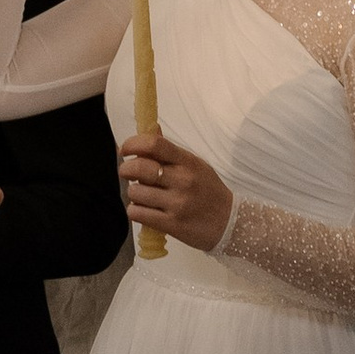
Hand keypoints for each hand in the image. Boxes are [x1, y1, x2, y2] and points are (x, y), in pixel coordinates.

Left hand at [119, 131, 231, 254]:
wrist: (229, 223)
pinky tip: (144, 210)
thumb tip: (151, 128)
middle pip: (139, 168)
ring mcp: (177, 203)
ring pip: (135, 192)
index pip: (154, 144)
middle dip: (126, 170)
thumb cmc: (209, 192)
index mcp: (188, 162)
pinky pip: (137, 213)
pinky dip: (135, 211)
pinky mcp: (171, 224)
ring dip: (133, 193)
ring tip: (143, 196)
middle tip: (127, 174)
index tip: (125, 150)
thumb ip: (171, 152)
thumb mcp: (196, 166)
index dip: (133, 144)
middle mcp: (182, 180)